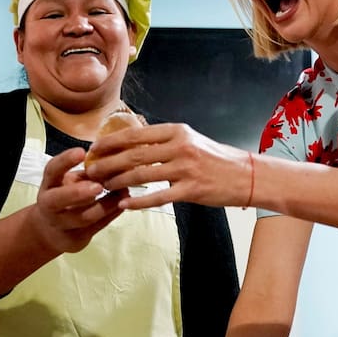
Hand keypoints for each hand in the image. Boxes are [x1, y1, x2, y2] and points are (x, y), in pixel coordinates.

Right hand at [28, 147, 125, 254]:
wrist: (51, 231)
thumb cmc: (65, 196)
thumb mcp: (69, 181)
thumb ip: (86, 173)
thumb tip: (112, 161)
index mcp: (48, 185)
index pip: (52, 170)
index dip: (65, 161)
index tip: (81, 152)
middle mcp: (49, 205)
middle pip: (58, 199)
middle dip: (78, 192)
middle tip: (98, 185)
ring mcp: (61, 224)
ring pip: (83, 217)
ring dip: (105, 205)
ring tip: (123, 192)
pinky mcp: (75, 239)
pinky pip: (96, 227)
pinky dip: (111, 214)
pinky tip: (123, 204)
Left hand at [85, 123, 252, 209]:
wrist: (247, 175)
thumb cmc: (216, 159)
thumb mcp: (190, 140)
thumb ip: (164, 141)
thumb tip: (133, 144)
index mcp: (176, 131)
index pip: (135, 135)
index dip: (111, 142)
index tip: (94, 149)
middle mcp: (179, 147)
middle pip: (133, 155)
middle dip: (108, 163)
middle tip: (90, 171)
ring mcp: (185, 169)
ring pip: (142, 175)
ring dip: (118, 182)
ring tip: (102, 187)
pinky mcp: (192, 190)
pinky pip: (159, 197)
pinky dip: (139, 201)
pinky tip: (124, 205)